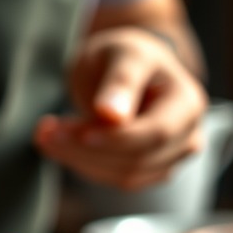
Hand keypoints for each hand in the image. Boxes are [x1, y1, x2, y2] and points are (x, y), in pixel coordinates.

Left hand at [33, 26, 207, 188]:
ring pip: (123, 175)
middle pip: (137, 159)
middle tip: (46, 130)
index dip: (116, 139)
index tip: (79, 132)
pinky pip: (113, 178)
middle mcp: (186, 136)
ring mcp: (169, 158)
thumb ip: (120, 81)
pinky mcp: (146, 171)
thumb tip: (111, 115)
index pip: (155, 134)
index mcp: (187, 103)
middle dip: (87, 149)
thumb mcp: (122, 54)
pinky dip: (82, 164)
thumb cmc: (125, 54)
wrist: (122, 67)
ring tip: (45, 134)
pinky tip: (58, 144)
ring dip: (78, 158)